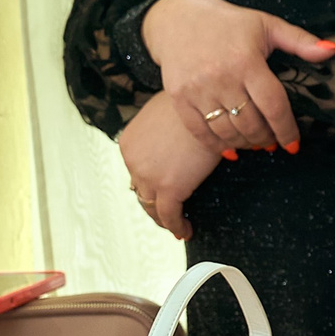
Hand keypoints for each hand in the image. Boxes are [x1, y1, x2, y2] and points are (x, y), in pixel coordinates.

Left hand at [117, 101, 226, 240]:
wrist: (205, 106)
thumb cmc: (193, 104)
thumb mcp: (164, 117)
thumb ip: (162, 132)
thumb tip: (175, 142)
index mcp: (129, 144)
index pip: (137, 172)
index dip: (149, 185)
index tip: (160, 194)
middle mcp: (133, 162)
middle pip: (141, 192)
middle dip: (154, 205)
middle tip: (167, 215)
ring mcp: (148, 177)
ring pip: (152, 207)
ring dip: (164, 219)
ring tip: (177, 226)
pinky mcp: (168, 189)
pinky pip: (169, 216)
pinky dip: (176, 226)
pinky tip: (185, 230)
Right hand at [141, 0, 334, 153]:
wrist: (178, 18)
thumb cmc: (230, 23)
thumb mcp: (267, 25)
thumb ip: (300, 41)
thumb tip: (333, 50)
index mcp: (246, 60)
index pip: (273, 105)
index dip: (286, 129)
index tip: (293, 144)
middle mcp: (221, 77)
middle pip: (251, 123)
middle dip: (266, 139)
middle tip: (273, 143)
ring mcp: (197, 89)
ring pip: (228, 131)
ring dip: (246, 144)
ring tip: (255, 144)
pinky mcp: (179, 97)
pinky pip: (200, 132)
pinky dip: (217, 146)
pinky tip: (231, 151)